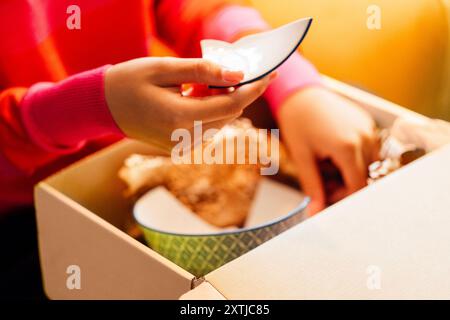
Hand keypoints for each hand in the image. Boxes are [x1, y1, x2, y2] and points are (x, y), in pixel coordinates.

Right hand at [105, 57, 273, 150]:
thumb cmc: (130, 81)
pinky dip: (207, 112)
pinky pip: (206, 129)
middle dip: (235, 92)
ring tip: (196, 85)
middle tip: (227, 70)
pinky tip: (189, 98)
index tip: (270, 75)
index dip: (254, 89)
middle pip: (229, 114)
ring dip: (220, 102)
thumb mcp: (165, 68)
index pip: (231, 104)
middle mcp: (184, 138)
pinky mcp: (179, 148)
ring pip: (219, 123)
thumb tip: (238, 73)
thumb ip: (203, 71)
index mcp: (180, 117)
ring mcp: (181, 147)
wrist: (102, 106)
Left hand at [278, 86, 378, 214]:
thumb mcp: (303, 158)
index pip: (356, 187)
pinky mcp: (368, 123)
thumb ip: (313, 187)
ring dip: (349, 171)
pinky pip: (367, 150)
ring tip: (326, 162)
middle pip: (363, 178)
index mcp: (348, 147)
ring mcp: (369, 129)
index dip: (341, 197)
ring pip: (367, 165)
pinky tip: (334, 151)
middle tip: (321, 178)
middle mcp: (364, 138)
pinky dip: (354, 157)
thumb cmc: (297, 124)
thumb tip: (316, 213)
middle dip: (343, 184)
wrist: (300, 94)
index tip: (325, 197)